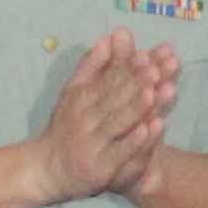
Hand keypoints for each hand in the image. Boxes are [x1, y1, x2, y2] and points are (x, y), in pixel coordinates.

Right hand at [29, 32, 175, 202]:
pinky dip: (135, 140)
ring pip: (118, 122)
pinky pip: (119, 151)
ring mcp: (93, 143)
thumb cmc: (67, 127)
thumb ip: (91, 66)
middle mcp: (86, 118)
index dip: (128, 68)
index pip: (108, 80)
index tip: (149, 55)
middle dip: (137, 83)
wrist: (49, 170)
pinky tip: (152, 128)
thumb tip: (108, 37)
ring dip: (137, 108)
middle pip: (115, 98)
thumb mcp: (73, 93)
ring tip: (156, 92)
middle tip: (159, 69)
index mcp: (82, 98)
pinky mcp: (101, 167)